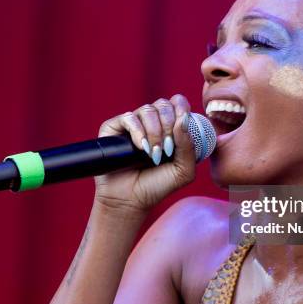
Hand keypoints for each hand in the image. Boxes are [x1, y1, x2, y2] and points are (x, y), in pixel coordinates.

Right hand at [93, 94, 195, 217]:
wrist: (131, 200)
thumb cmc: (157, 185)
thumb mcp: (183, 170)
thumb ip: (189, 146)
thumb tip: (183, 119)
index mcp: (169, 126)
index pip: (177, 103)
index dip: (182, 109)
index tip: (182, 128)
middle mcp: (151, 122)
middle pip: (164, 104)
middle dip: (169, 126)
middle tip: (167, 149)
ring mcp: (132, 123)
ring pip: (148, 110)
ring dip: (155, 132)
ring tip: (153, 154)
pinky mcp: (113, 128)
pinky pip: (129, 118)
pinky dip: (138, 132)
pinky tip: (141, 148)